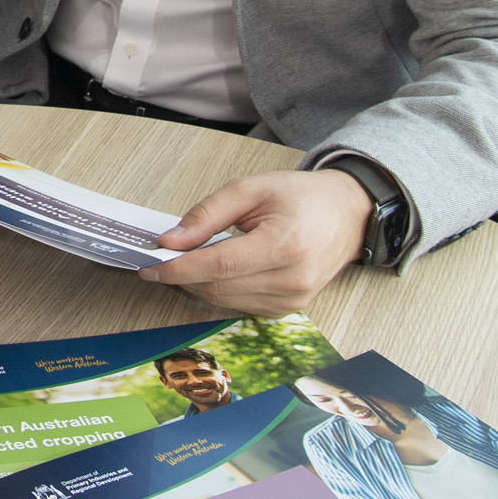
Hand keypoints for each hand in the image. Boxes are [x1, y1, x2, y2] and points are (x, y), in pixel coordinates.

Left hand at [135, 168, 373, 313]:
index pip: (218, 266)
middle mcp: (292, 280)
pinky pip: (240, 304)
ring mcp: (293, 300)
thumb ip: (207, 215)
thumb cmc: (301, 197)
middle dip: (183, 275)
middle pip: (218, 287)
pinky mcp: (289, 309)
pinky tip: (216, 269)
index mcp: (285, 246)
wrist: (347, 214)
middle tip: (161, 258)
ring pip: (225, 300)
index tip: (150, 266)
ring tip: (190, 258)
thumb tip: (170, 241)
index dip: (179, 268)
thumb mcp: (250, 189)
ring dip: (199, 283)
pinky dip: (220, 289)